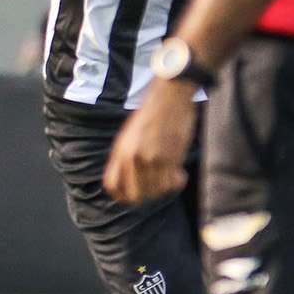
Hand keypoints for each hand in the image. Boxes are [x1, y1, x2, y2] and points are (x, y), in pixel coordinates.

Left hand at [104, 79, 196, 204]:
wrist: (169, 98)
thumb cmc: (151, 113)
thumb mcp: (129, 135)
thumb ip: (125, 157)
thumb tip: (127, 177)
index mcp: (120, 152)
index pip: (113, 186)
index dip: (122, 196)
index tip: (133, 195)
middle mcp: (134, 158)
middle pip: (135, 194)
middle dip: (145, 196)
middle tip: (155, 188)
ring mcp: (153, 159)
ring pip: (156, 190)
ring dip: (164, 187)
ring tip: (169, 176)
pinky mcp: (171, 158)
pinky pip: (172, 182)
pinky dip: (177, 182)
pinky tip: (179, 173)